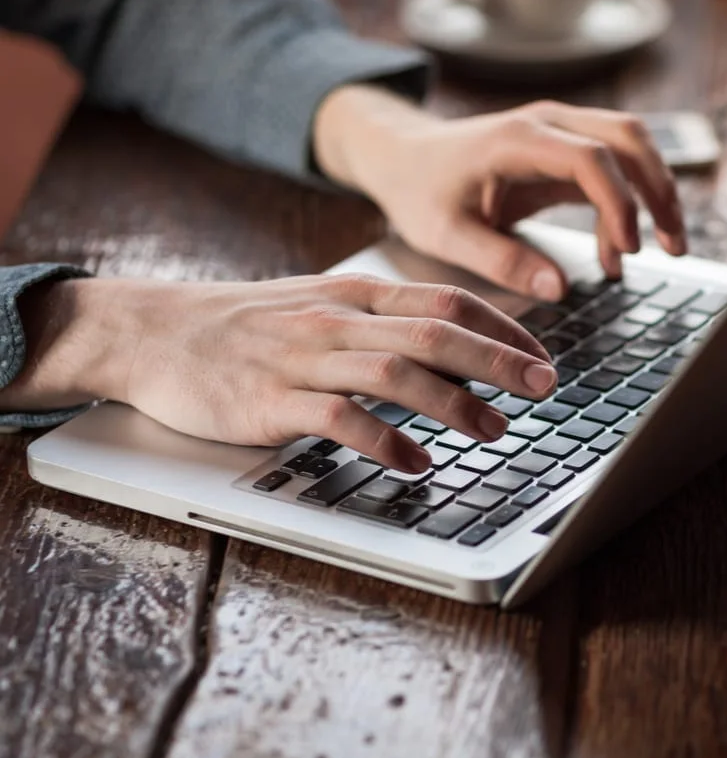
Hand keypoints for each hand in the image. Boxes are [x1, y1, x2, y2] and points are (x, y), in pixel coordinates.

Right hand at [0, 274, 555, 471]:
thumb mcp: (322, 307)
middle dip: (498, 360)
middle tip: (544, 387)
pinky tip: (416, 463)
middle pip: (434, 332)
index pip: (446, 300)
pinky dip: (384, 441)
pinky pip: (339, 419)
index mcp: (355, 295)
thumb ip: (383, 322)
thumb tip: (455, 341)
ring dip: (454, 403)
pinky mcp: (271, 401)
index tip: (542, 356)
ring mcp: (304, 359)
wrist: (151, 332)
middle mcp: (337, 320)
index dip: (503, 328)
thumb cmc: (247, 327)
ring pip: (395, 372)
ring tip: (495, 430)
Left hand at [313, 87, 686, 300]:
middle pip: (629, 137)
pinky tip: (617, 254)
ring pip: (632, 144)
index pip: (591, 158)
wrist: (400, 157)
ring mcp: (559, 130)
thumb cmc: (418, 192)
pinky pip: (614, 166)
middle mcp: (547, 122)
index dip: (619, 202)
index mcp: (517, 140)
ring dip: (656, 192)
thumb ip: (501, 261)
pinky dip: (628, 204)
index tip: (629, 249)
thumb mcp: (446, 236)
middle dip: (660, 190)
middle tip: (673, 246)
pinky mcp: (564, 149)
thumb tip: (558, 288)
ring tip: (667, 249)